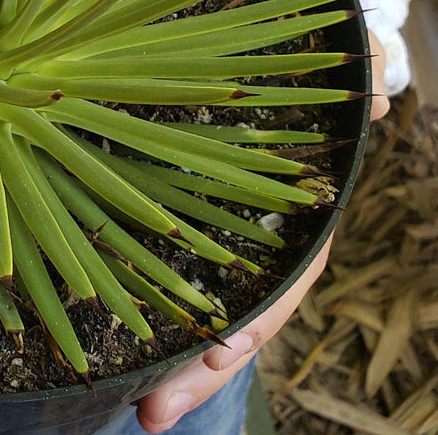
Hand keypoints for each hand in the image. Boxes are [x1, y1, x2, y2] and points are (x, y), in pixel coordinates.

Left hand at [134, 30, 387, 431]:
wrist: (280, 91)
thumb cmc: (305, 92)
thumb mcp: (328, 88)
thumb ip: (350, 92)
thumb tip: (378, 100)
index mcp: (300, 232)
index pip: (282, 286)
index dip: (255, 320)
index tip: (223, 351)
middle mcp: (264, 258)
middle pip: (237, 328)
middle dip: (201, 375)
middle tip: (154, 414)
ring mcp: (227, 261)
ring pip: (205, 328)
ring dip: (177, 372)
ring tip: (141, 414)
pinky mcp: (185, 247)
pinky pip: (171, 290)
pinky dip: (153, 326)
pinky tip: (112, 355)